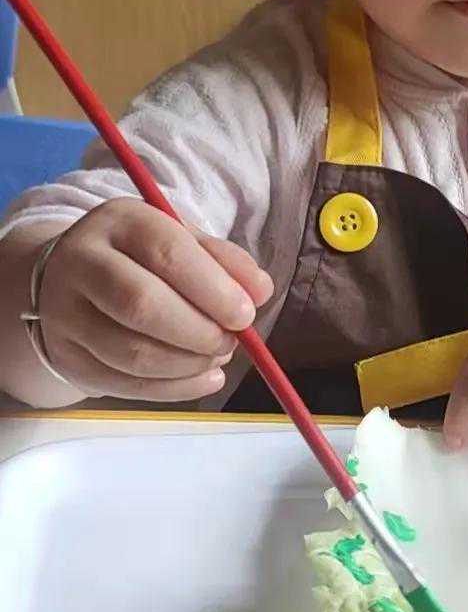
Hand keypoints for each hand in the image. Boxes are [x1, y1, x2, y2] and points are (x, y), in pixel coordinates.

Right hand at [38, 199, 273, 400]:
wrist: (68, 277)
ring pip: (132, 353)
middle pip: (142, 305)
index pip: (166, 253)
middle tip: (229, 343)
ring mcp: (63, 313)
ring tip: (215, 358)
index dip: (213, 289)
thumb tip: (260, 291)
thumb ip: (224, 262)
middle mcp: (81, 263)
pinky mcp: (65, 356)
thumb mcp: (181, 241)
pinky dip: (173, 390)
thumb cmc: (139, 258)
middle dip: (199, 332)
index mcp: (118, 222)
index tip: (245, 314)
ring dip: (188, 366)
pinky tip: (201, 379)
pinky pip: (123, 385)